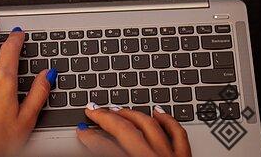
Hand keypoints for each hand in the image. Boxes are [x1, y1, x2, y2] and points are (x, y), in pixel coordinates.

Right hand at [77, 104, 191, 156]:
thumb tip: (95, 148)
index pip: (105, 147)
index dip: (90, 137)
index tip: (82, 130)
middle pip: (126, 130)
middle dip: (106, 118)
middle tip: (93, 111)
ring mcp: (171, 156)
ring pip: (150, 125)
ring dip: (131, 115)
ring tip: (118, 108)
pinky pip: (177, 133)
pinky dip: (167, 120)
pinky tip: (157, 111)